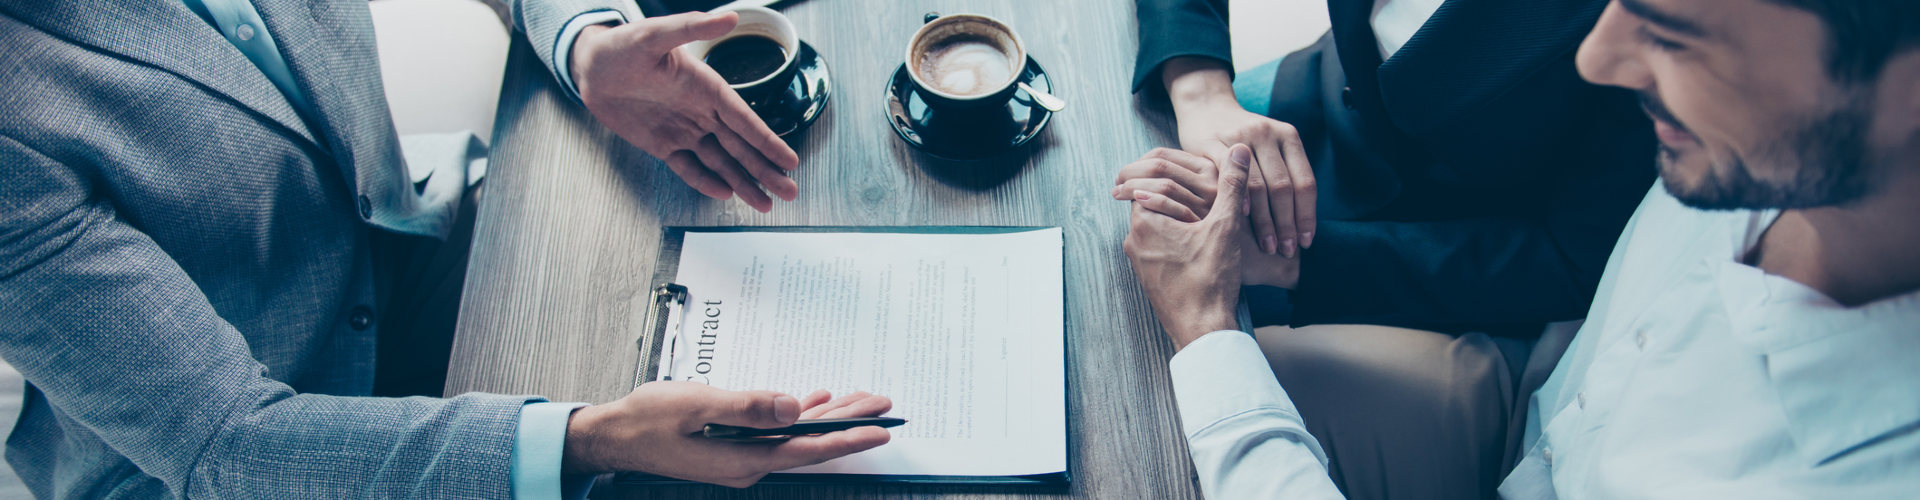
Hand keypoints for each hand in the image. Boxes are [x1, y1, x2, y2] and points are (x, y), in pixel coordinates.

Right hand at [561, 382, 892, 486]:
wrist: (612, 436)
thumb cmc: (645, 421)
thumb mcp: (697, 405)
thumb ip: (748, 406)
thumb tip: (793, 406)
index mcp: (743, 459)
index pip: (808, 450)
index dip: (848, 439)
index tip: (880, 430)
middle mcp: (747, 463)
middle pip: (809, 443)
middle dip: (849, 423)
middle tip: (883, 405)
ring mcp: (740, 456)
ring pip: (795, 435)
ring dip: (827, 416)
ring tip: (860, 399)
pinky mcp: (731, 446)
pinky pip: (774, 431)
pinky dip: (796, 414)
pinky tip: (812, 401)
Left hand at [571, 13, 799, 212]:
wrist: (590, 66)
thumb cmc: (621, 46)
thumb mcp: (655, 34)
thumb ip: (692, 27)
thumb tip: (729, 16)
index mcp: (707, 87)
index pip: (745, 119)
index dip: (767, 141)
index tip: (789, 159)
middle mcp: (701, 111)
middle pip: (741, 147)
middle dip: (765, 170)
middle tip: (788, 191)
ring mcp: (684, 130)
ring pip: (721, 162)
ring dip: (743, 182)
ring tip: (764, 203)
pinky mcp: (663, 144)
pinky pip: (689, 167)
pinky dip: (706, 182)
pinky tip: (725, 193)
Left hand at [1113, 148, 1301, 287]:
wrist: (1203, 329)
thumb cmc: (1211, 279)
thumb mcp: (1226, 225)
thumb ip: (1231, 184)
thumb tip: (1238, 149)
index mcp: (1145, 222)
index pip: (1148, 180)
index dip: (1173, 170)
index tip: (1192, 169)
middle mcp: (1134, 241)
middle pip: (1149, 201)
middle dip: (1174, 192)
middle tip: (1198, 188)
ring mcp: (1139, 262)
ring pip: (1155, 226)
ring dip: (1175, 216)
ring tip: (1202, 216)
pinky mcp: (1148, 278)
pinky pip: (1158, 248)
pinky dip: (1175, 239)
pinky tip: (1198, 244)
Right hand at [1119, 57, 1317, 256]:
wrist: (1206, 108)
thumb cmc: (1242, 140)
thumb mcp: (1270, 148)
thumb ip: (1285, 175)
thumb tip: (1301, 224)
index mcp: (1288, 136)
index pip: (1305, 182)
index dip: (1307, 215)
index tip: (1306, 242)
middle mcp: (1267, 133)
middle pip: (1284, 187)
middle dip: (1287, 224)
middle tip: (1287, 251)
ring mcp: (1239, 136)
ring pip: (1259, 186)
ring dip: (1265, 221)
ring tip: (1268, 246)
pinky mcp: (1211, 142)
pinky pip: (1228, 175)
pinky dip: (1238, 199)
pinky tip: (1241, 221)